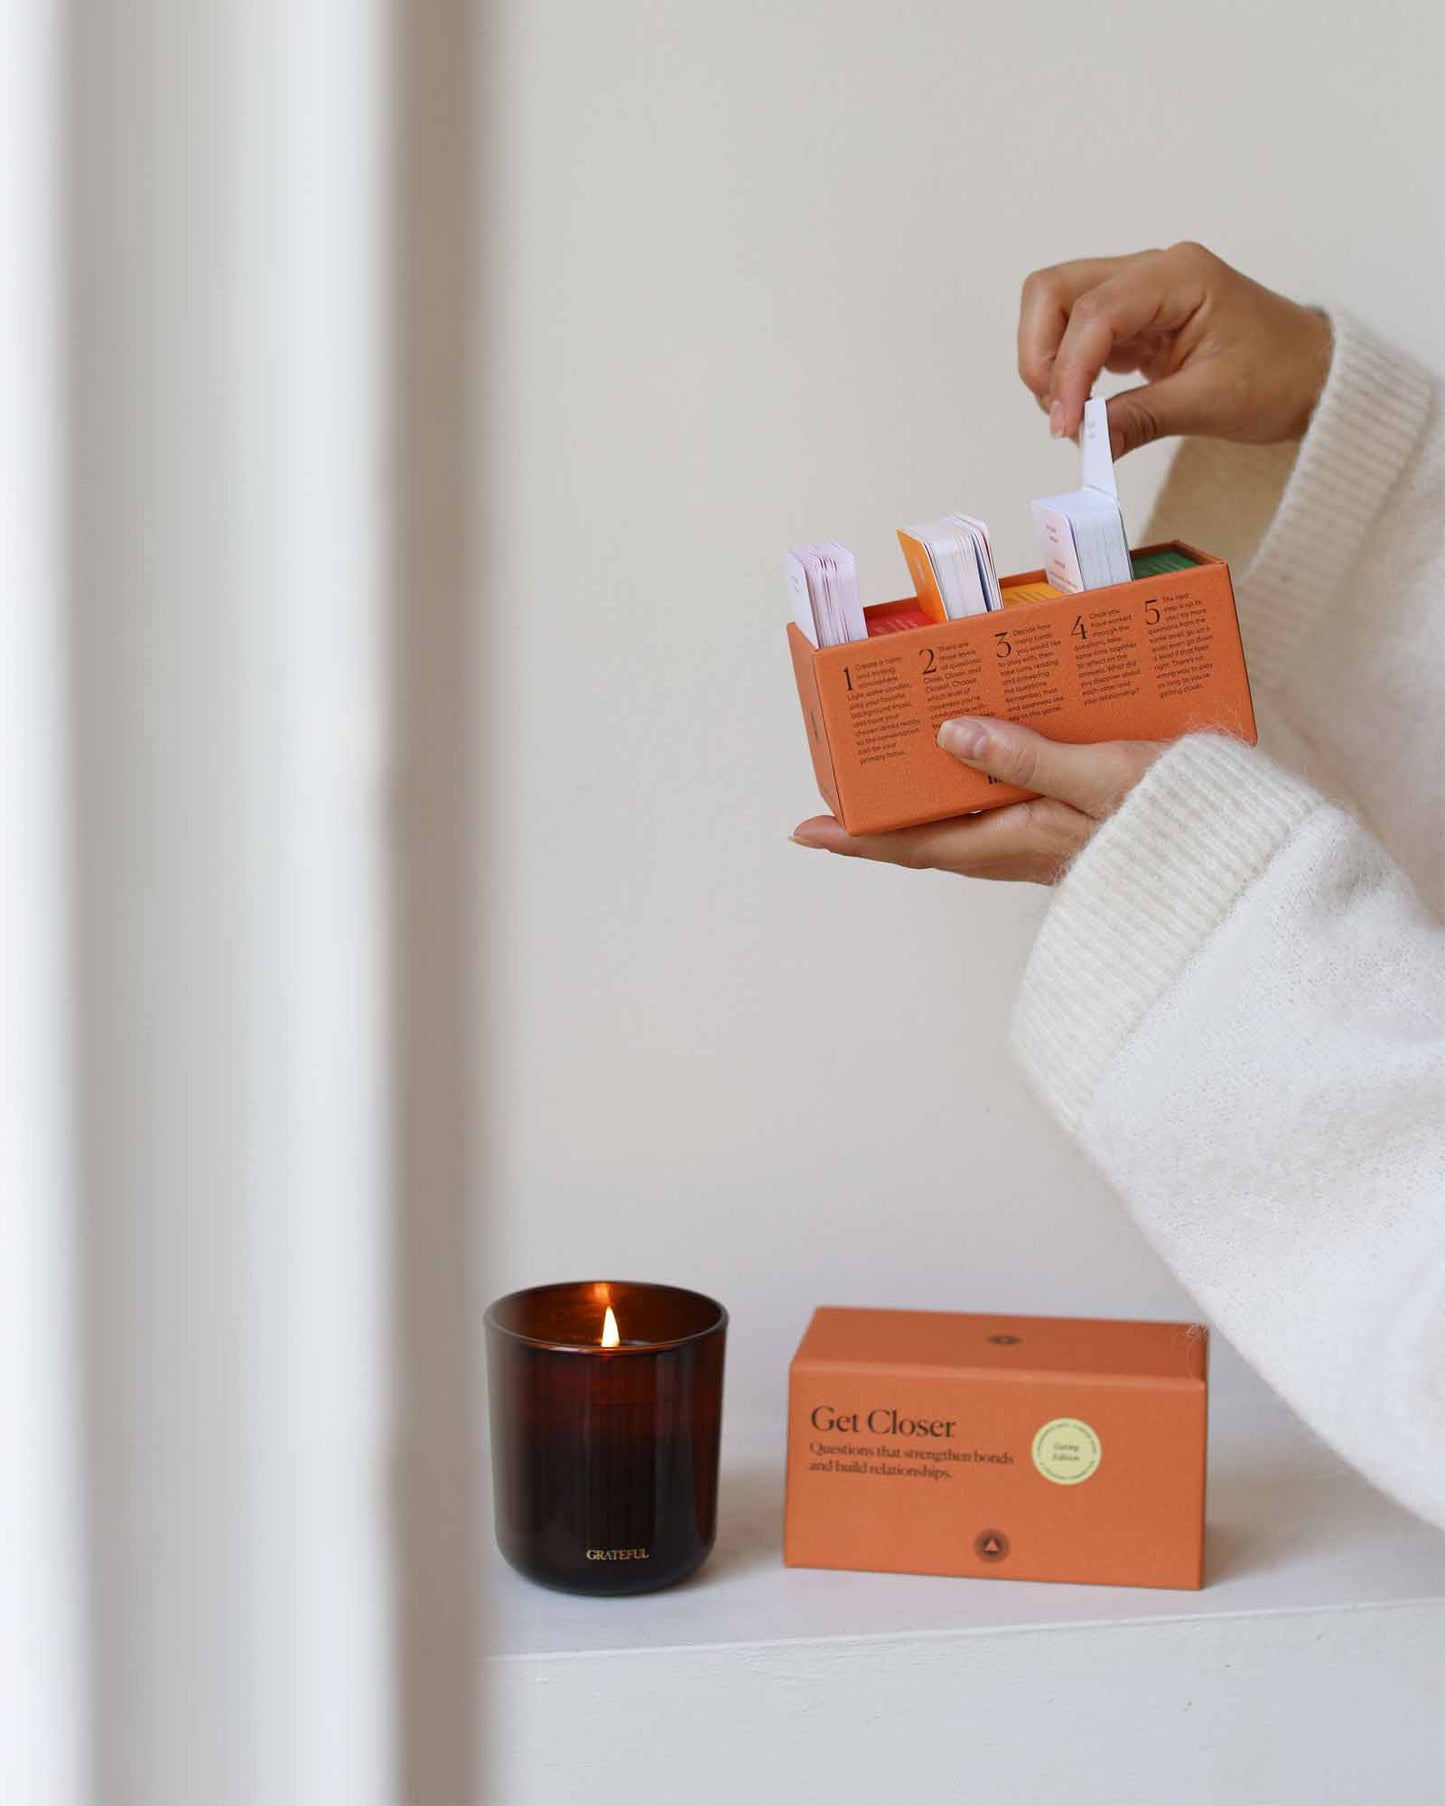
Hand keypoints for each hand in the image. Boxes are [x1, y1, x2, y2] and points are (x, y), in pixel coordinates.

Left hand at [791, 718, 1161, 884]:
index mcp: (1019, 840)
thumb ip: (1026, 756)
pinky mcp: (1075, 832)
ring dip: (928, 800)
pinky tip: (985, 755)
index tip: (804, 832)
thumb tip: (948, 736)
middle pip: (932, 834)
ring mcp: (1049, 846)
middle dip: (882, 815)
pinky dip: (980, 786)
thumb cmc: (1184, 818)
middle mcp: (1024, 851)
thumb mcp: (1106, 774)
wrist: (1246, 860)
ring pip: (968, 823)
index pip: (916, 844)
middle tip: (840, 784)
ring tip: (897, 763)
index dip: (857, 838)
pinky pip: (1008, 810)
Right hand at [1018, 242, 1333, 458]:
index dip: (1068, 370)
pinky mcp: (1133, 318)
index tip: (1065, 425)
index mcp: (1179, 276)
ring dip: (1048, 360)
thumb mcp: (1211, 404)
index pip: (1095, 312)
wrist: (1313, 374)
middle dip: (1041, 353)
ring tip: (1071, 413)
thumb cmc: (1280, 376)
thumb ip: (1140, 419)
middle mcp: (1152, 270)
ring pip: (1057, 307)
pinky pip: (1077, 332)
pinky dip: (1068, 369)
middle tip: (1057, 412)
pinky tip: (1086, 405)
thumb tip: (1087, 445)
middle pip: (1056, 291)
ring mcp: (1139, 290)